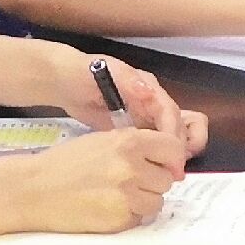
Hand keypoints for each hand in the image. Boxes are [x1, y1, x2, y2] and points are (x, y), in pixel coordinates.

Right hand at [12, 121, 195, 233]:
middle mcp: (132, 166)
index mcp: (129, 141)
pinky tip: (106, 207)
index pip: (173, 149)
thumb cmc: (64, 164)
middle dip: (153, 182)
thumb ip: (135, 147)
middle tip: (129, 182)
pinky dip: (128, 216)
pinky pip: (139, 219)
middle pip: (167, 179)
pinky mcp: (119, 218)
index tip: (165, 166)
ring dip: (142, 201)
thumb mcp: (102, 141)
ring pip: (157, 201)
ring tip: (116, 195)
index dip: (171, 159)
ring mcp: (126, 194)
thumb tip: (169, 160)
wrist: (33, 189)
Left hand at [42, 52, 206, 157]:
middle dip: (179, 147)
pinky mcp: (132, 129)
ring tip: (168, 173)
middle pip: (178, 125)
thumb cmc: (83, 73)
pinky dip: (157, 156)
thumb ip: (128, 80)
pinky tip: (151, 171)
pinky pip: (152, 143)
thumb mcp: (105, 72)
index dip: (174, 134)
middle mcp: (152, 102)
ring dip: (173, 153)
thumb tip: (149, 92)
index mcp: (149, 88)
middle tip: (173, 171)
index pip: (170, 112)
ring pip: (169, 135)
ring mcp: (143, 116)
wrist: (64, 82)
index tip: (174, 155)